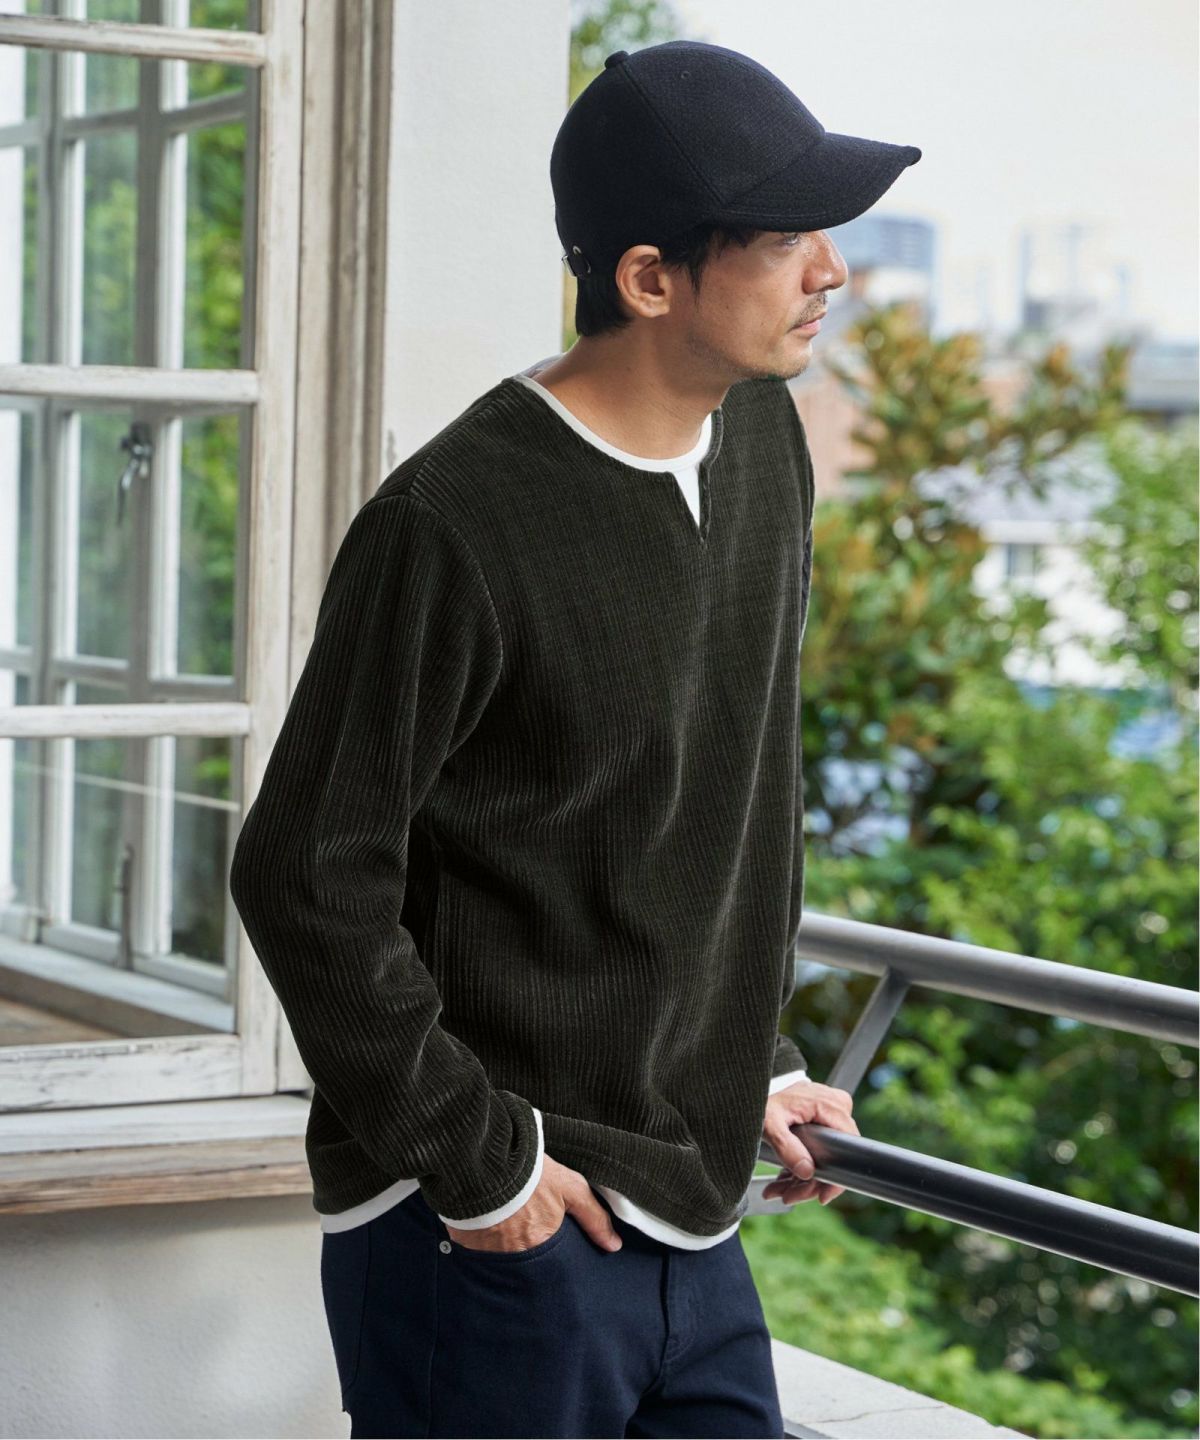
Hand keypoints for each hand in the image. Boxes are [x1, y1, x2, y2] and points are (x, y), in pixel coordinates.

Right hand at [443, 1155, 623, 1254]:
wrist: (481, 1156)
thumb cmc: (528, 1171)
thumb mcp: (569, 1186)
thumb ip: (593, 1216)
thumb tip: (614, 1245)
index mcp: (538, 1242)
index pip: (548, 1259)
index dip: (546, 1244)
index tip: (542, 1230)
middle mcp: (511, 1253)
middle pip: (522, 1258)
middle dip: (523, 1246)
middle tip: (521, 1222)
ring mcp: (484, 1250)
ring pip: (497, 1254)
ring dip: (500, 1239)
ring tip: (502, 1216)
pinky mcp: (462, 1241)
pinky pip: (474, 1246)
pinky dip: (479, 1235)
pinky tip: (483, 1216)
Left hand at [761, 1079, 858, 1207]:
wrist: (747, 1094)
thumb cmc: (756, 1104)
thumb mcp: (769, 1125)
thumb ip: (787, 1147)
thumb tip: (807, 1171)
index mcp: (827, 1104)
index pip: (847, 1147)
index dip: (835, 1177)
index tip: (821, 1196)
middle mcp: (832, 1105)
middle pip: (834, 1156)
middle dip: (811, 1182)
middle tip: (789, 1196)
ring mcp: (826, 1111)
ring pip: (824, 1156)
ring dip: (801, 1179)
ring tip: (778, 1190)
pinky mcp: (818, 1117)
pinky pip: (816, 1148)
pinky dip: (799, 1165)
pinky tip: (782, 1180)